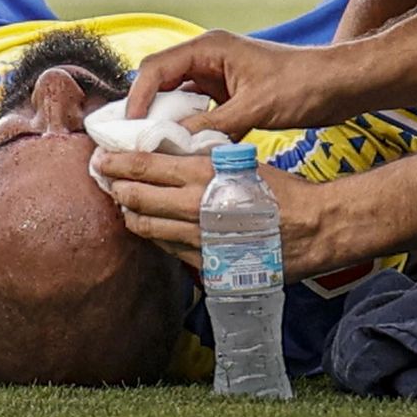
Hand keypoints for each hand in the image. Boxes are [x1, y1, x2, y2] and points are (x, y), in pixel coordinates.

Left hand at [93, 152, 339, 281]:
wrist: (315, 228)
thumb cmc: (280, 190)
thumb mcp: (237, 161)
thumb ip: (200, 158)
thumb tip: (166, 152)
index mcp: (201, 175)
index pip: (142, 166)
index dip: (115, 161)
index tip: (101, 157)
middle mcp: (193, 208)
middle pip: (134, 198)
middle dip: (114, 187)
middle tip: (106, 180)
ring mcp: (197, 239)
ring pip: (144, 227)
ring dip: (130, 213)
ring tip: (125, 203)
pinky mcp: (206, 264)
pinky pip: (167, 249)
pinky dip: (156, 236)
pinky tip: (154, 227)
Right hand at [125, 31, 351, 139]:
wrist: (340, 85)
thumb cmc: (302, 85)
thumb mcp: (255, 108)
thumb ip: (213, 125)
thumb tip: (174, 145)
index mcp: (209, 48)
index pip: (156, 68)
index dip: (138, 98)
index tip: (129, 128)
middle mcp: (208, 58)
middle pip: (161, 82)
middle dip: (146, 111)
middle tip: (133, 142)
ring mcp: (219, 77)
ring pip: (178, 99)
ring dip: (168, 123)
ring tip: (154, 150)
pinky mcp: (230, 95)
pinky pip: (199, 112)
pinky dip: (191, 130)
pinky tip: (188, 152)